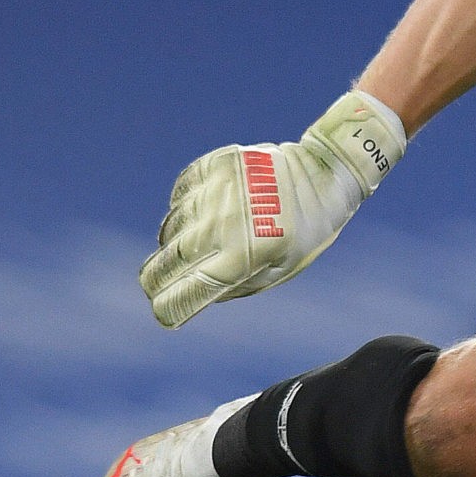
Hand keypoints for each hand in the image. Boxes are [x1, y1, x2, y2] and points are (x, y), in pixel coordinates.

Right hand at [140, 91, 406, 326]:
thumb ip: (237, 284)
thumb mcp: (280, 268)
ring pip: (171, 226)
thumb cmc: (304, 230)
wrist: (323, 174)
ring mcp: (217, 190)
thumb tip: (192, 292)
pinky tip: (198, 215)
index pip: (191, 288)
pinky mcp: (214, 165)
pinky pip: (180, 193)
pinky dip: (181, 208)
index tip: (161, 312)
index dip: (170, 305)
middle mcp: (225, 222)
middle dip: (155, 278)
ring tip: (187, 247)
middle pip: (170, 259)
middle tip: (152, 285)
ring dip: (171, 242)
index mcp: (247, 254)